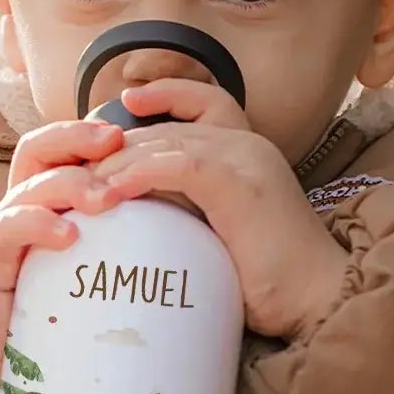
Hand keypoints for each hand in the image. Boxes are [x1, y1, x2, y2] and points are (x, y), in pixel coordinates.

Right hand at [0, 118, 122, 393]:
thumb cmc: (37, 318)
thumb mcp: (82, 274)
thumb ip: (116, 249)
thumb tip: (187, 238)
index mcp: (42, 203)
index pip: (63, 148)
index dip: (94, 134)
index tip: (138, 135)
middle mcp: (17, 207)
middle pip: (40, 147)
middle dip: (79, 136)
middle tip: (119, 144)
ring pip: (32, 184)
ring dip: (71, 183)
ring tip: (106, 198)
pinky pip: (10, 226)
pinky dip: (39, 223)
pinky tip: (68, 235)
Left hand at [74, 79, 350, 338]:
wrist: (317, 299)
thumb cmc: (267, 277)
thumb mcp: (220, 227)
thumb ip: (188, 203)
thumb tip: (133, 201)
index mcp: (246, 151)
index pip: (203, 101)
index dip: (164, 94)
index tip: (126, 101)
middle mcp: (247, 145)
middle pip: (166, 128)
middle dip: (116, 146)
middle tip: (76, 168)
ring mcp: (246, 159)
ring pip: (165, 143)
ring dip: (117, 164)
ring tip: (82, 187)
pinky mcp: (240, 183)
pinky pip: (178, 165)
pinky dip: (139, 175)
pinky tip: (112, 193)